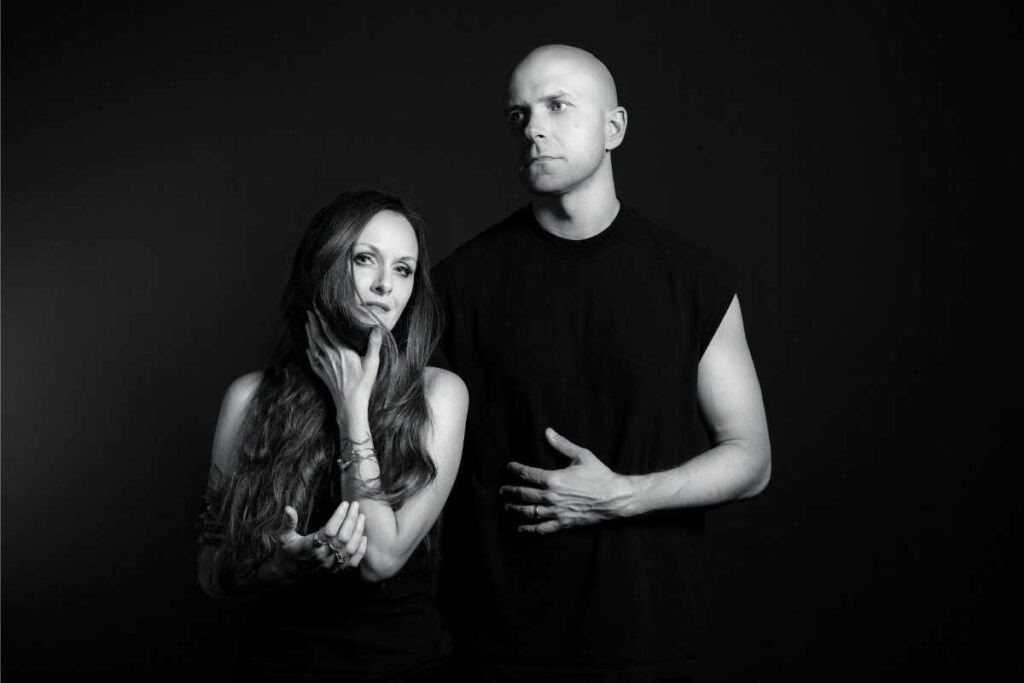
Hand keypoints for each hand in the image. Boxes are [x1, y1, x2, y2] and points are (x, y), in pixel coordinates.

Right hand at [266, 500, 368, 579]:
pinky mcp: (335, 570)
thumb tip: (288, 507)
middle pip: (343, 537)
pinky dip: (360, 550)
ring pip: (350, 548)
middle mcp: (322, 556)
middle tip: (356, 506)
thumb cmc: (286, 553)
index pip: (329, 530)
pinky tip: (364, 538)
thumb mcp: (284, 537)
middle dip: (351, 520)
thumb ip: (288, 522)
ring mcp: (330, 564)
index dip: (339, 516)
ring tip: (362, 517)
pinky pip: (352, 562)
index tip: (345, 503)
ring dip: (358, 532)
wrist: (287, 576)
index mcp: (310, 546)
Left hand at [305, 310, 381, 417]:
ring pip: (314, 347)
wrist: (350, 403)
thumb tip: (377, 329)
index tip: (317, 310)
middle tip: (309, 313)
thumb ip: (373, 345)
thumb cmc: (362, 383)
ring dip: (309, 335)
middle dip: (313, 324)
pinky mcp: (323, 375)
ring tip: (306, 326)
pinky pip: (313, 362)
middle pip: (318, 337)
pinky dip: (309, 354)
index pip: (329, 331)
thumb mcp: (372, 363)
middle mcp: (330, 356)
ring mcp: (325, 366)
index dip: (322, 320)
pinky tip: (308, 350)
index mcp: (342, 351)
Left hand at [500, 428, 633, 534]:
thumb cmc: (600, 475)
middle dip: (510, 491)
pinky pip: (542, 528)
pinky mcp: (563, 522)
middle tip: (502, 490)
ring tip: (507, 506)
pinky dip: (529, 529)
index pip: (527, 474)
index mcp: (554, 479)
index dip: (515, 470)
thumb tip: (548, 432)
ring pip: (529, 512)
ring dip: (515, 509)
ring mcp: (556, 511)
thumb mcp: (581, 455)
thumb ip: (562, 444)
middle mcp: (551, 497)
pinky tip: (521, 529)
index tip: (509, 467)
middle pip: (523, 494)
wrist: (615, 498)